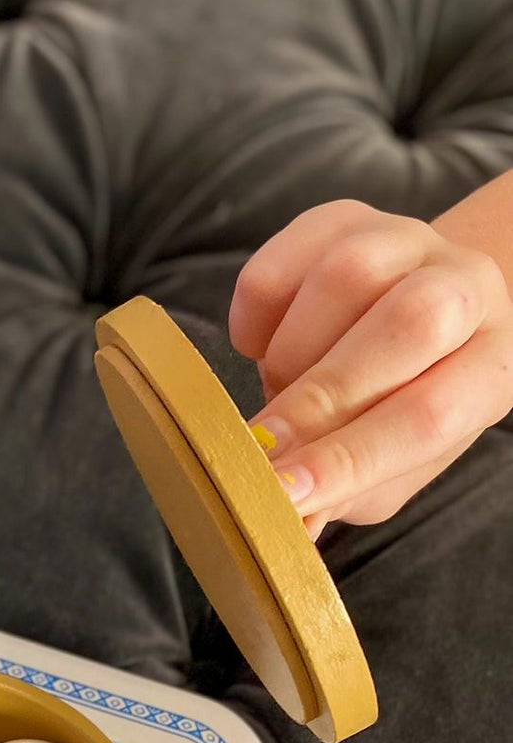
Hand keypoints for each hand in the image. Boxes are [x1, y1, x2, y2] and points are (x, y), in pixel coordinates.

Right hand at [230, 199, 512, 534]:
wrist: (418, 313)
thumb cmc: (403, 405)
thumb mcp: (394, 469)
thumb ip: (348, 494)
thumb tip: (284, 524)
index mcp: (492, 368)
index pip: (427, 418)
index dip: (348, 460)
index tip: (281, 494)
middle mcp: (467, 291)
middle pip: (406, 327)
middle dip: (316, 400)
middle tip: (257, 450)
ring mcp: (409, 242)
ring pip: (342, 280)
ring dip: (289, 356)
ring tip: (279, 393)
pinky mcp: (343, 218)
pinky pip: (281, 261)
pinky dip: (254, 316)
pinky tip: (265, 346)